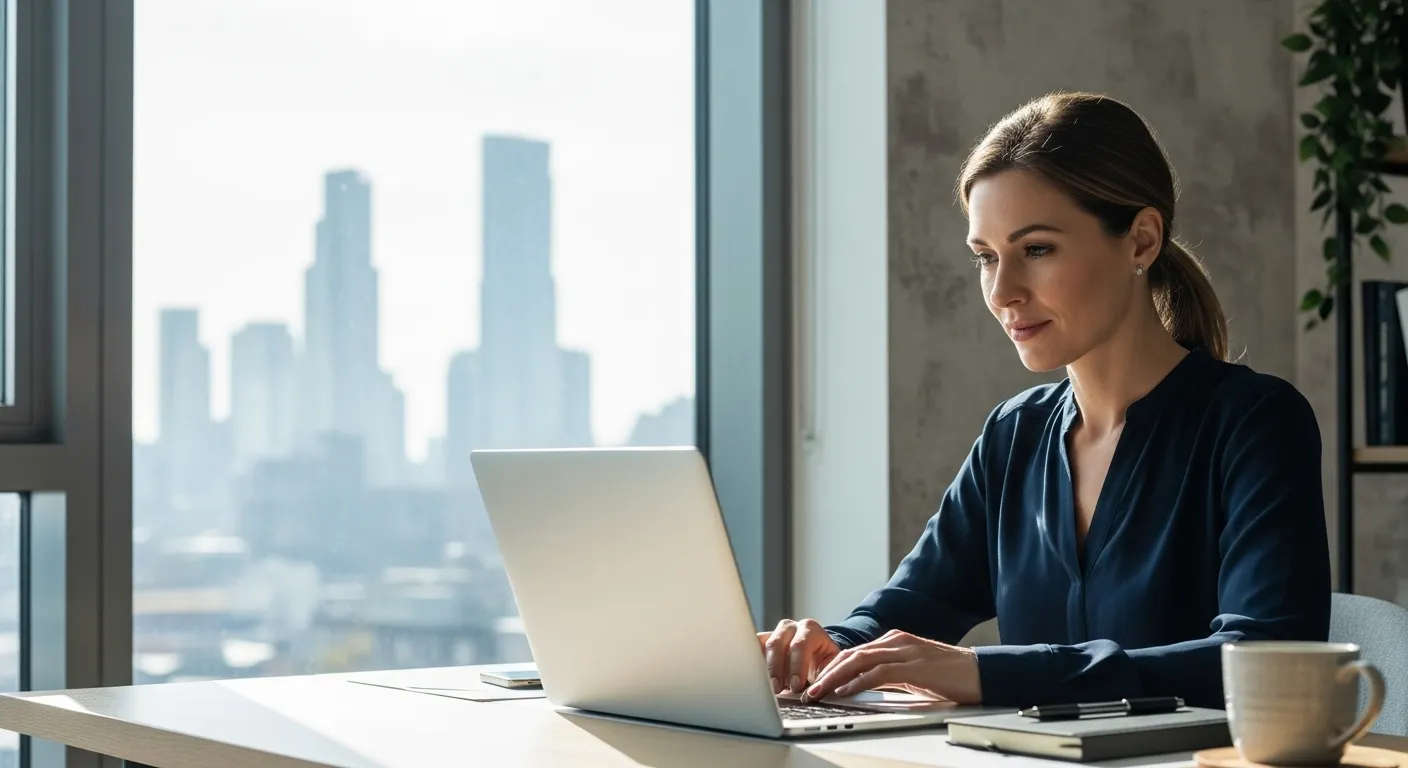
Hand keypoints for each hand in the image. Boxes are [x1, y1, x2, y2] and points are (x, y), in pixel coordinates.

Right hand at [757, 618, 840, 694]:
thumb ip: (823, 677)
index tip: (796, 686)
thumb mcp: (830, 667)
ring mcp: (774, 632)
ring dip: (763, 669)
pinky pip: (752, 648)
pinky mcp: (762, 641)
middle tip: (777, 690)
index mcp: (810, 630)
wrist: (817, 653)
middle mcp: (790, 627)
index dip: (797, 666)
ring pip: (762, 647)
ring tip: (766, 687)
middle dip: (776, 669)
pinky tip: (755, 678)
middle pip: (777, 644)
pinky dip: (753, 663)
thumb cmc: (824, 662)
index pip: (800, 645)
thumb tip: (812, 693)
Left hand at [800, 629, 981, 704]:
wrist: (983, 673)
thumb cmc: (950, 677)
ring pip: (860, 660)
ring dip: (835, 678)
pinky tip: (845, 691)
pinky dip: (859, 681)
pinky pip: (880, 672)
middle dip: (826, 672)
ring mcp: (905, 651)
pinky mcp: (915, 665)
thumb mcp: (912, 675)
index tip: (816, 682)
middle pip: (851, 654)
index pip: (854, 653)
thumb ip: (888, 676)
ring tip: (818, 692)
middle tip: (808, 690)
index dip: (831, 668)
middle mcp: (896, 641)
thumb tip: (862, 687)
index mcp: (894, 641)